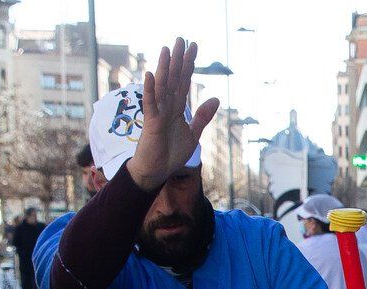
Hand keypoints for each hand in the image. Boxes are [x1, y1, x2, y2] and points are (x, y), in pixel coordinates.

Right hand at [128, 41, 219, 192]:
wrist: (156, 171)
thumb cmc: (171, 153)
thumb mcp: (193, 134)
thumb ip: (202, 116)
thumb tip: (216, 98)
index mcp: (176, 108)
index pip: (184, 81)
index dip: (189, 65)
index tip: (193, 47)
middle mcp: (166, 107)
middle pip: (173, 79)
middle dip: (178, 60)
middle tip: (181, 39)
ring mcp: (158, 113)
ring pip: (162, 87)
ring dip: (164, 68)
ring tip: (167, 50)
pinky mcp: (150, 124)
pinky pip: (150, 104)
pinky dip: (150, 90)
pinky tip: (151, 75)